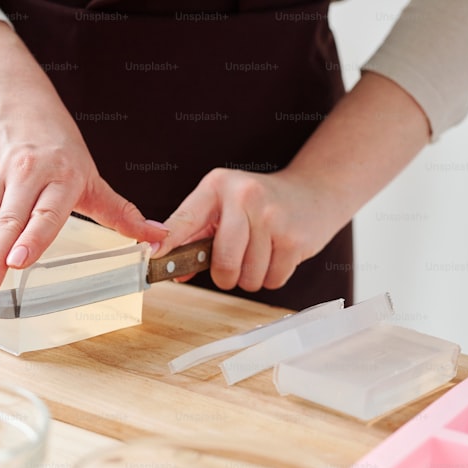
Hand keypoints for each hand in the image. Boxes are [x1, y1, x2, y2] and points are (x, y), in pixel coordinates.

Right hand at [0, 21, 166, 293]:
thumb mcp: (91, 179)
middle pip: (9, 220)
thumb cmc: (58, 149)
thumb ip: (120, 214)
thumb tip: (158, 238)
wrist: (16, 102)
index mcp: (61, 179)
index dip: (32, 237)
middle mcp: (27, 174)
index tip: (20, 261)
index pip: (46, 214)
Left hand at [155, 169, 345, 291]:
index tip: (152, 257)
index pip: (184, 219)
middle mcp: (244, 196)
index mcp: (217, 186)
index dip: (167, 243)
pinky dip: (272, 277)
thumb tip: (170, 270)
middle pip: (223, 262)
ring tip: (259, 254)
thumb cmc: (260, 203)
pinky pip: (273, 280)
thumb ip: (194, 235)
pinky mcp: (296, 238)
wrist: (314, 192)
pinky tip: (277, 255)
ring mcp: (273, 217)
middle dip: (225, 276)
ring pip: (248, 277)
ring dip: (251, 277)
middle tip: (233, 267)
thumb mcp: (223, 206)